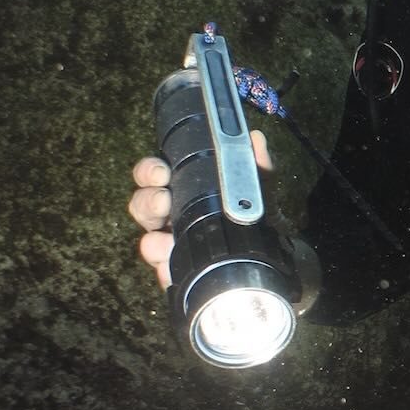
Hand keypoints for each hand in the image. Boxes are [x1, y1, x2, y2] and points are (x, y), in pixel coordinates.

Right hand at [128, 129, 273, 289]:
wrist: (266, 255)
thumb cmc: (253, 214)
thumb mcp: (258, 188)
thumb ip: (256, 165)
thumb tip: (255, 138)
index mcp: (183, 190)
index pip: (153, 175)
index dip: (150, 171)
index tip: (161, 172)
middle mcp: (171, 215)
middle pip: (142, 204)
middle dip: (147, 201)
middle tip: (162, 201)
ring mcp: (171, 245)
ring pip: (148, 239)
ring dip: (152, 239)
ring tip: (164, 242)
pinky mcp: (177, 271)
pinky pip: (164, 272)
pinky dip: (166, 270)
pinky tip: (170, 269)